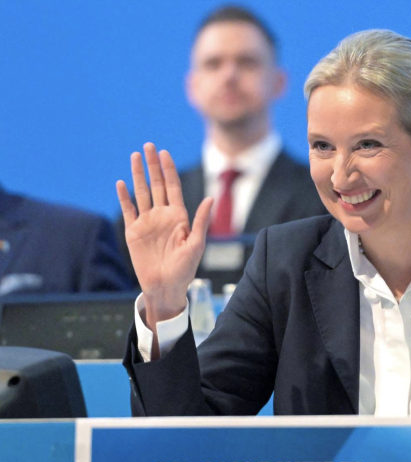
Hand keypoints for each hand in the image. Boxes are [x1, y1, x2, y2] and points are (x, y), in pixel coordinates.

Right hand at [116, 143, 213, 331]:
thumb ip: (201, 221)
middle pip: (157, 184)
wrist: (165, 287)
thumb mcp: (196, 245)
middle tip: (148, 146)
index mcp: (179, 216)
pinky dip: (124, 196)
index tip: (164, 153)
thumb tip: (209, 198)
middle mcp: (162, 215)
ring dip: (138, 175)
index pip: (173, 187)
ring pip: (142, 193)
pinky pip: (128, 210)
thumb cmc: (185, 269)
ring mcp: (147, 222)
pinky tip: (121, 182)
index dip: (169, 170)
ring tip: (134, 156)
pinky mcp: (134, 232)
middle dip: (153, 165)